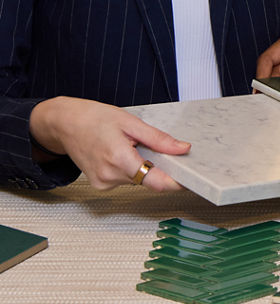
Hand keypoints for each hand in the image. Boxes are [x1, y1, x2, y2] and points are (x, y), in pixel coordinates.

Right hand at [29, 97, 189, 191]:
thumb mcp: (130, 122)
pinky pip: (125, 179)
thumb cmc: (94, 118)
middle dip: (158, 166)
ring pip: (137, 180)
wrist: (65, 124)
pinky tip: (121, 152)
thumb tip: (182, 148)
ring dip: (142, 165)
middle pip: (147, 179)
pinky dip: (130, 168)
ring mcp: (103, 183)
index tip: (190, 179)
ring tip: (130, 144)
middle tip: (158, 147)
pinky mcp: (100, 185)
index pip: (154, 181)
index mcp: (119, 158)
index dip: (175, 182)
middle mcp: (109, 176)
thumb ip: (158, 139)